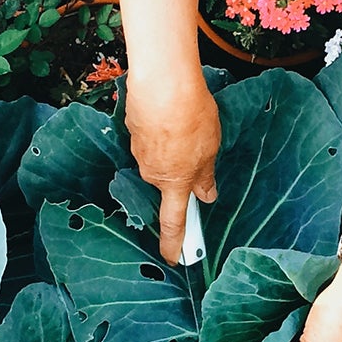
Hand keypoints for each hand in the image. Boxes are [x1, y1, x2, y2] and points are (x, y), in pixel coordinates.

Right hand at [125, 65, 219, 264]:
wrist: (162, 82)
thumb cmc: (190, 116)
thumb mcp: (209, 149)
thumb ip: (205, 175)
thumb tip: (206, 193)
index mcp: (173, 182)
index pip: (173, 222)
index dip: (173, 243)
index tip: (173, 259)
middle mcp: (151, 172)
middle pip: (167, 182)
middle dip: (180, 170)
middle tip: (196, 147)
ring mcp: (139, 150)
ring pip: (159, 157)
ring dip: (172, 146)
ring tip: (188, 123)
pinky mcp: (132, 129)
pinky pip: (150, 137)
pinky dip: (162, 130)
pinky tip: (172, 113)